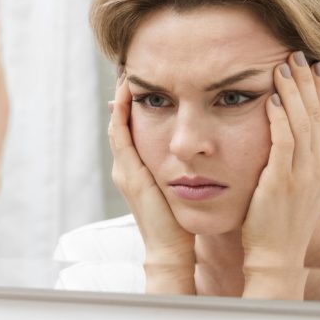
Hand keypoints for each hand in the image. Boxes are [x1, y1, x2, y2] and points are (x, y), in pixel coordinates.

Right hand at [109, 77, 194, 292]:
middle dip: (124, 96)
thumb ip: (183, 171)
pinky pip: (122, 137)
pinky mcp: (130, 174)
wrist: (171, 251)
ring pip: (118, 126)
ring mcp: (125, 171)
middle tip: (130, 68)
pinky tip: (126, 96)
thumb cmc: (181, 224)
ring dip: (120, 100)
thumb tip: (201, 152)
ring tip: (126, 75)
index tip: (143, 80)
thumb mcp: (180, 191)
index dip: (135, 106)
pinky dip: (121, 115)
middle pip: (121, 123)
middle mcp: (127, 168)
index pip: (132, 130)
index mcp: (138, 171)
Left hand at [241, 52, 319, 298]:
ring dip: (292, 91)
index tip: (312, 66)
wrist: (277, 256)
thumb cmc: (281, 222)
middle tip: (297, 54)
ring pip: (302, 122)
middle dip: (307, 81)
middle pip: (317, 113)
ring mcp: (304, 174)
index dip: (319, 90)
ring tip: (283, 66)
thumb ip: (300, 159)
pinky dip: (278, 118)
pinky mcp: (283, 181)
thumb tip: (296, 135)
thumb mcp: (300, 186)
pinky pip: (283, 142)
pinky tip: (270, 99)